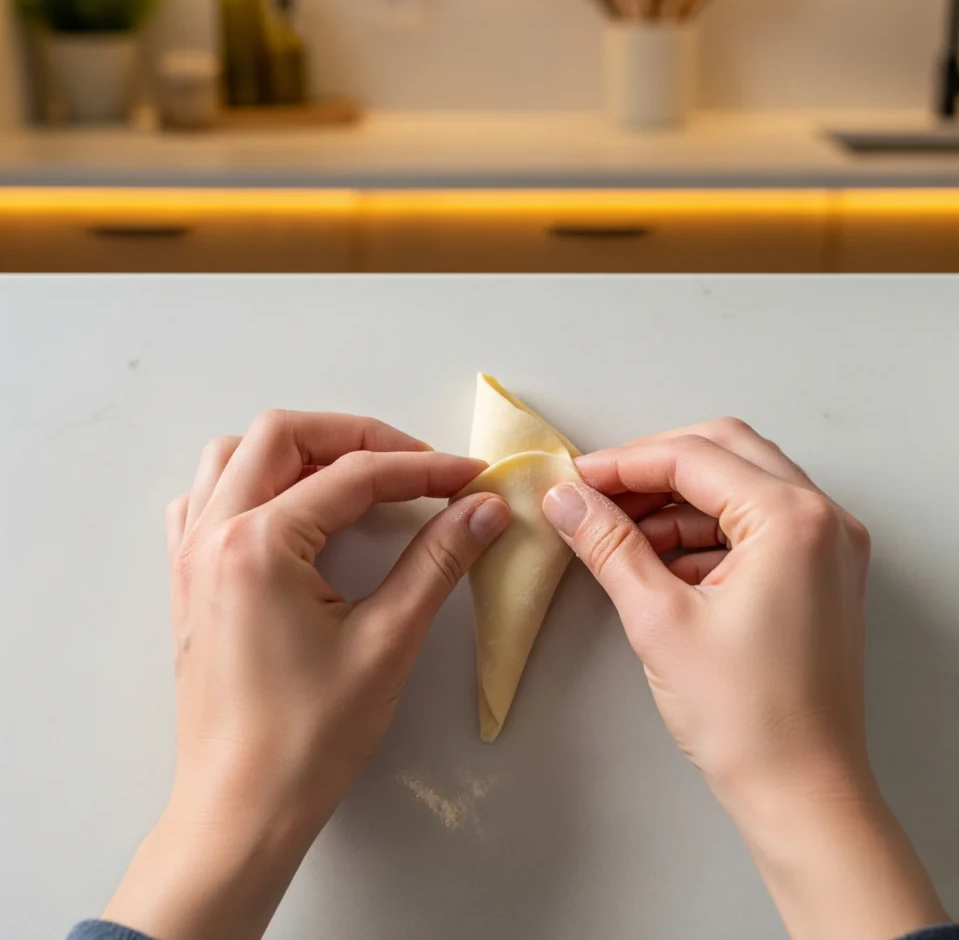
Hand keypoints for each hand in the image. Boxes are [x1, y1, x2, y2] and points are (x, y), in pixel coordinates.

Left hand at [104, 410, 509, 939]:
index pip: (355, 475)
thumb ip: (437, 561)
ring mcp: (191, 554)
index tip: (471, 477)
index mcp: (260, 543)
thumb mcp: (387, 641)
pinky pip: (206, 497)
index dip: (423, 469)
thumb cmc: (309, 738)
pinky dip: (250, 481)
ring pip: (237, 455)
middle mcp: (214, 533)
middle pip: (284, 435)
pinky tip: (288, 509)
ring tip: (356, 477)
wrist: (240, 811)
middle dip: (357, 436)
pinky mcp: (188, 580)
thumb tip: (484, 509)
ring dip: (300, 450)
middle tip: (415, 464)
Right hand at [542, 418, 947, 939]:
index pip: (694, 458)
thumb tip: (565, 499)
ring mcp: (829, 544)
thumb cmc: (744, 715)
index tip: (575, 480)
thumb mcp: (659, 619)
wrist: (803, 793)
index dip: (624, 463)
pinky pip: (756, 523)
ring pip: (742, 484)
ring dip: (679, 499)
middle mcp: (823, 517)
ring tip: (620, 531)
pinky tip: (659, 558)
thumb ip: (608, 545)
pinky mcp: (821, 572)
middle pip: (726, 451)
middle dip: (655, 467)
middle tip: (598, 494)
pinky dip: (707, 529)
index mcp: (792, 519)